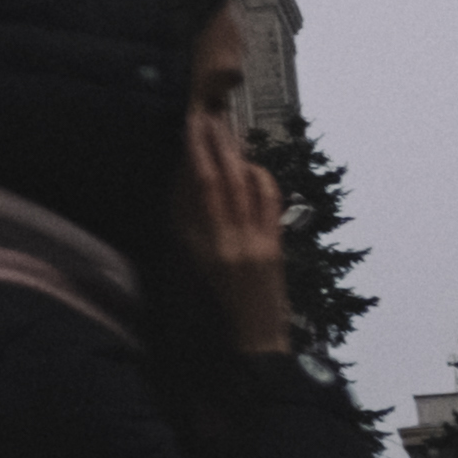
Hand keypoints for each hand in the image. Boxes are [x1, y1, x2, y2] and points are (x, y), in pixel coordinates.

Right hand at [179, 107, 291, 356]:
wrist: (251, 343)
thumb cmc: (212, 312)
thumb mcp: (190, 268)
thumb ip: (185, 227)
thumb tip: (182, 184)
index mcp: (205, 246)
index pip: (201, 186)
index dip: (196, 151)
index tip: (190, 124)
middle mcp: (232, 240)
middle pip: (226, 179)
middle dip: (217, 144)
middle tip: (208, 114)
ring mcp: (258, 242)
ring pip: (248, 186)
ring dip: (238, 155)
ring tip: (226, 132)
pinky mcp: (275, 247)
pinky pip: (270, 204)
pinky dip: (261, 179)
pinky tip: (252, 167)